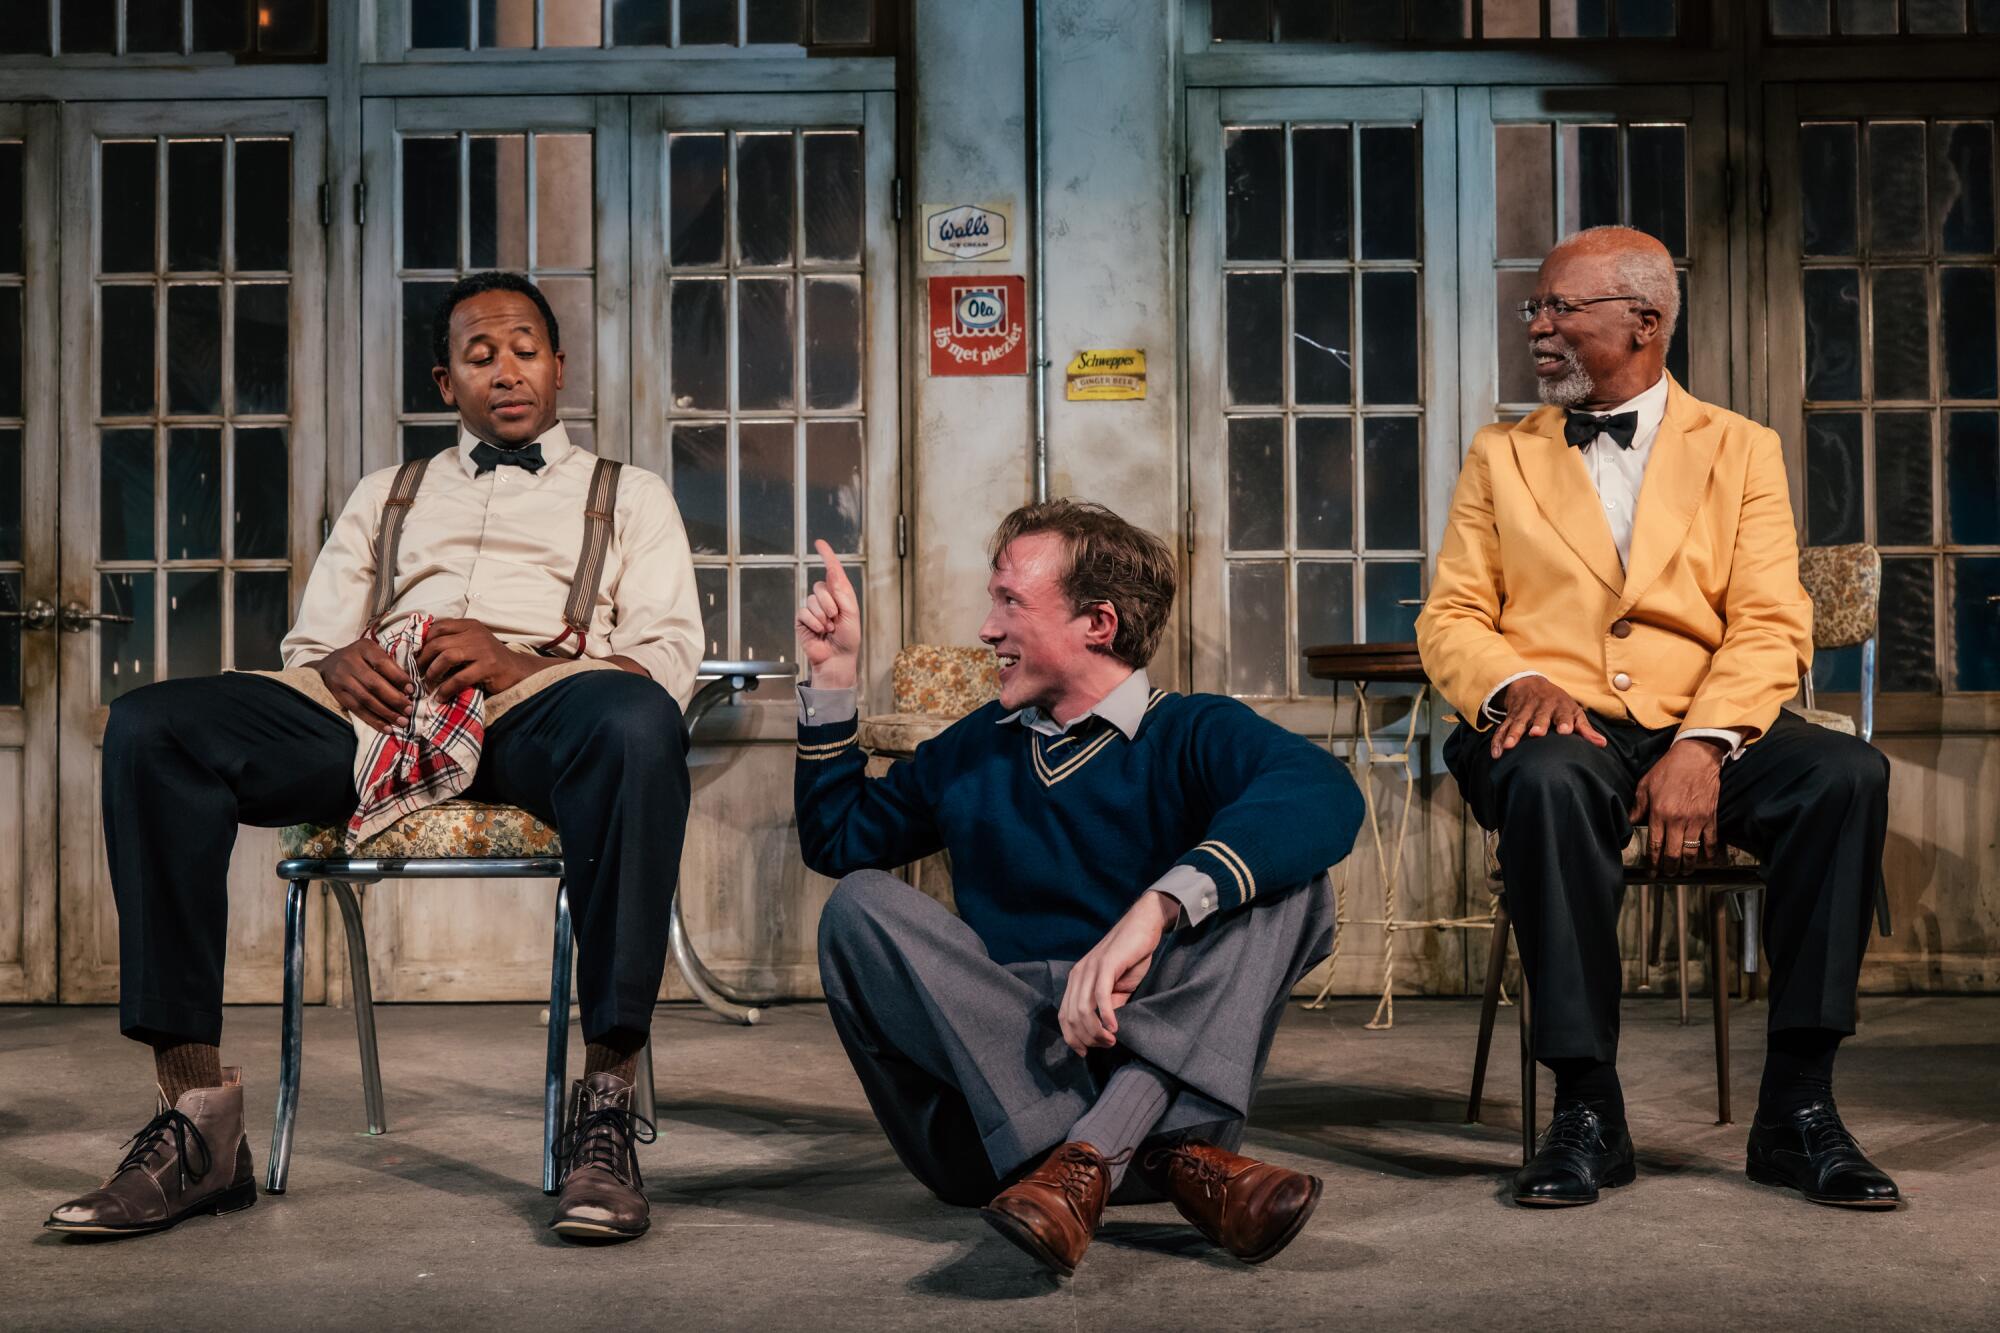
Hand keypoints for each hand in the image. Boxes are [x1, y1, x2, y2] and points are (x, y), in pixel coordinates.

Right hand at [309, 637, 415, 733]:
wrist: (329, 664)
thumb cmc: (361, 659)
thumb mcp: (373, 653)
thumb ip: (389, 665)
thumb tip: (409, 689)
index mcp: (364, 647)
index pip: (383, 663)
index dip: (398, 678)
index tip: (411, 691)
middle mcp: (350, 661)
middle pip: (374, 684)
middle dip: (394, 699)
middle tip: (408, 710)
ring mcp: (341, 678)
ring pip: (366, 699)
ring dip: (386, 713)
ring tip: (401, 722)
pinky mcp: (337, 693)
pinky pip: (357, 709)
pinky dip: (373, 720)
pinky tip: (386, 728)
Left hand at [414, 619, 542, 698]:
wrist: (517, 670)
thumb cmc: (490, 658)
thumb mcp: (472, 642)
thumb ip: (454, 640)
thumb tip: (422, 649)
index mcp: (470, 625)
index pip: (439, 627)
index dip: (423, 641)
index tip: (417, 655)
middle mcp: (476, 634)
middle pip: (439, 642)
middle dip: (423, 659)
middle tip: (419, 672)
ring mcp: (483, 650)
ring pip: (447, 657)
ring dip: (433, 673)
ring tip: (428, 684)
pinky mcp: (488, 667)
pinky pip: (459, 678)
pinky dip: (446, 689)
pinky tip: (441, 696)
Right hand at [795, 539, 861, 690]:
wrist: (837, 659)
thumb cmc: (848, 639)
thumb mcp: (852, 615)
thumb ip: (844, 595)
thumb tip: (833, 575)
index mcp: (840, 595)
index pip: (833, 572)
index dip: (827, 556)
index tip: (820, 543)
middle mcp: (826, 599)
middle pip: (820, 587)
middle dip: (830, 604)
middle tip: (836, 620)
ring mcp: (813, 609)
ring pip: (812, 600)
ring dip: (822, 616)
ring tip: (828, 629)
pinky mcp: (802, 619)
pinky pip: (804, 612)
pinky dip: (813, 622)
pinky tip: (819, 632)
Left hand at [1057, 891, 1179, 1056]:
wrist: (1143, 925)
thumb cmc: (1132, 956)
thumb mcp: (1118, 987)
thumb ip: (1109, 1005)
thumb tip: (1104, 1028)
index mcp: (1077, 980)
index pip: (1064, 1016)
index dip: (1072, 1038)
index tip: (1086, 1052)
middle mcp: (1078, 974)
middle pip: (1071, 1017)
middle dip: (1086, 1039)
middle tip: (1106, 1047)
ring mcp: (1090, 969)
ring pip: (1083, 1010)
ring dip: (1096, 1032)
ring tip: (1111, 1040)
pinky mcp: (1106, 965)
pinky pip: (1100, 996)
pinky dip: (1106, 1016)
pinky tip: (1114, 1028)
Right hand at [1490, 676, 1608, 758]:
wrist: (1530, 684)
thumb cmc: (1557, 703)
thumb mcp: (1573, 711)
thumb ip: (1585, 728)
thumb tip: (1602, 744)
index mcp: (1559, 706)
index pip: (1563, 714)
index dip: (1564, 721)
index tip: (1565, 731)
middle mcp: (1540, 707)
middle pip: (1538, 716)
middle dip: (1537, 724)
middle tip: (1535, 734)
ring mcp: (1523, 711)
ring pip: (1517, 722)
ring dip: (1513, 733)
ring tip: (1509, 746)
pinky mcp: (1510, 717)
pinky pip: (1502, 729)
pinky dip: (1498, 740)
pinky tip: (1496, 754)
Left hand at [1630, 738, 1724, 874]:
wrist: (1696, 756)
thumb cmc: (1668, 769)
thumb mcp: (1645, 785)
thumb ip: (1638, 807)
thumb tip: (1629, 823)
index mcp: (1659, 813)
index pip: (1655, 845)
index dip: (1653, 862)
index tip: (1651, 872)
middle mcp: (1677, 820)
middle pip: (1674, 853)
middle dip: (1670, 868)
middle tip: (1667, 874)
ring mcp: (1696, 820)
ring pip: (1692, 852)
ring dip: (1688, 866)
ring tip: (1684, 872)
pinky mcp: (1710, 816)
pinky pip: (1711, 840)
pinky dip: (1709, 853)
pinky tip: (1707, 861)